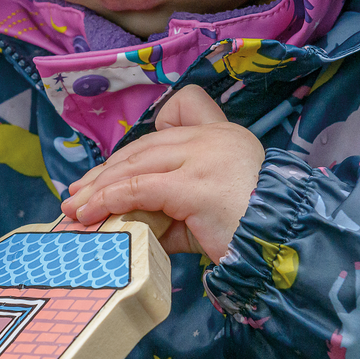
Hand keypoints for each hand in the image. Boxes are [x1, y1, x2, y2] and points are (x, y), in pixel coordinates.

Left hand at [59, 85, 263, 261]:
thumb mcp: (205, 213)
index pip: (180, 110)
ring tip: (76, 208)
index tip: (121, 164)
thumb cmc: (248, 234)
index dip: (145, 136)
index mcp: (225, 135)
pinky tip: (91, 213)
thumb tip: (126, 221)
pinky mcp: (194, 184)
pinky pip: (139, 187)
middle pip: (145, 145)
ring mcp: (205, 157)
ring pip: (136, 164)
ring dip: (99, 188)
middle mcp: (215, 137)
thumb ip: (171, 209)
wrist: (283, 248)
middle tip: (78, 193)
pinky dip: (109, 200)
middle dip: (107, 171)